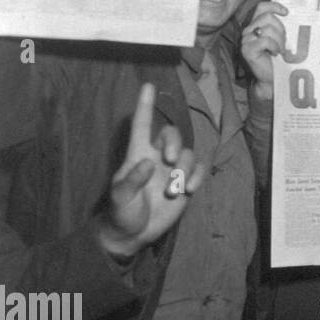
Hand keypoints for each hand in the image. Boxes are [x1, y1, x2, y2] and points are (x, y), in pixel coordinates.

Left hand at [97, 84, 205, 260]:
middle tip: (170, 161)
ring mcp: (173, 169)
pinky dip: (197, 176)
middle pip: (171, 134)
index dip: (144, 106)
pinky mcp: (186, 181)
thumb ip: (132, 180)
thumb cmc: (122, 212)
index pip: (141, 125)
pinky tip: (188, 189)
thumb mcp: (120, 198)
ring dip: (184, 170)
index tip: (148, 86)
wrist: (135, 233)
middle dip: (173, 143)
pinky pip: (199, 169)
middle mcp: (157, 157)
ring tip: (174, 190)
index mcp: (137, 154)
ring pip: (188, 153)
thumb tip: (148, 163)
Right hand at [241, 0, 288, 99]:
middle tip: (283, 43)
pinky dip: (274, 46)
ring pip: (267, 29)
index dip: (274, 6)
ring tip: (280, 50)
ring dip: (279, 40)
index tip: (286, 12)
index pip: (262, 7)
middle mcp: (248, 30)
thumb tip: (289, 14)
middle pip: (268, 18)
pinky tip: (275, 53)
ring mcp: (245, 40)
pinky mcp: (247, 50)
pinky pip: (265, 41)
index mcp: (255, 25)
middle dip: (281, 29)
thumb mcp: (279, 39)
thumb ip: (279, 27)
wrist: (271, 78)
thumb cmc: (276, 59)